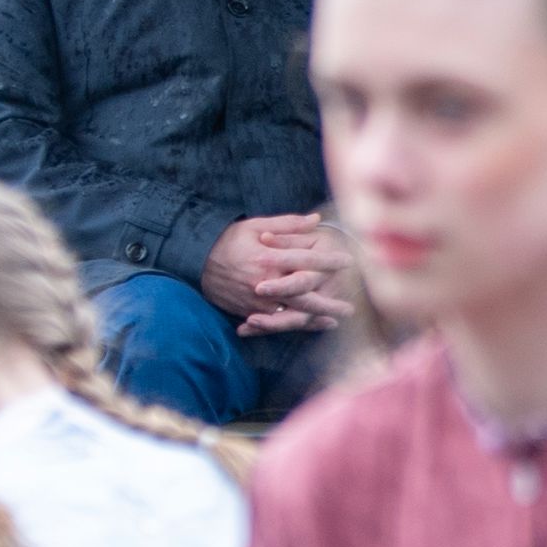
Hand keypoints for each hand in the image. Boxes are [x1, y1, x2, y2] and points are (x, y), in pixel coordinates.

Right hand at [201, 213, 347, 332]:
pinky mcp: (248, 311)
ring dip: (315, 319)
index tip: (350, 262)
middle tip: (351, 307)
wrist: (196, 259)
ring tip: (336, 320)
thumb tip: (316, 220)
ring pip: (291, 313)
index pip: (306, 260)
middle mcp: (264, 282)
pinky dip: (294, 325)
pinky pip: (275, 322)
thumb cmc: (229, 239)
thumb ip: (288, 225)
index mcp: (268, 257)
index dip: (329, 261)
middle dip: (329, 302)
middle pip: (303, 295)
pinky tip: (310, 326)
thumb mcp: (256, 226)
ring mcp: (256, 300)